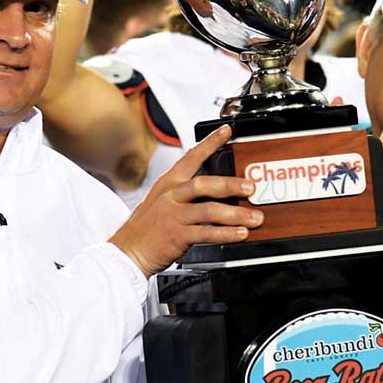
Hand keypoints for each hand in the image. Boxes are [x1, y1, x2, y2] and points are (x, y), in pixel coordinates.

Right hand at [109, 125, 263, 276]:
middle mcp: (170, 196)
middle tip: (251, 188)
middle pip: (204, 184)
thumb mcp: (161, 203)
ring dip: (236, 214)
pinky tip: (240, 234)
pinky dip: (226, 233)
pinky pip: (206, 232)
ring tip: (254, 218)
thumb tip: (216, 192)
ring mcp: (173, 215)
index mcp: (168, 184)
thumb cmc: (147, 229)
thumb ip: (185, 195)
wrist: (127, 251)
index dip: (210, 143)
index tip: (226, 131)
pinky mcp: (176, 235)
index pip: (190, 157)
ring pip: (209, 209)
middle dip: (231, 184)